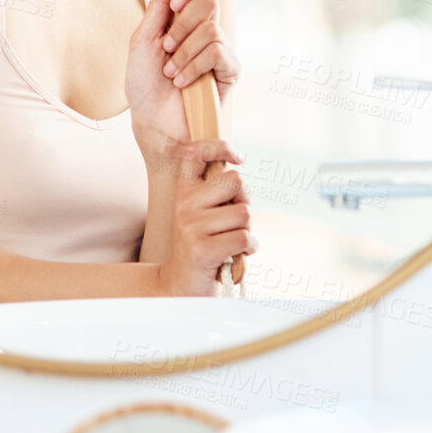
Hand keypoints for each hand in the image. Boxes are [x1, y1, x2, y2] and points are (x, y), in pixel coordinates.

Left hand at [127, 0, 236, 167]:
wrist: (153, 123)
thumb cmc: (145, 85)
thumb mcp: (143, 41)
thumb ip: (157, 7)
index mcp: (184, 18)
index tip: (175, 3)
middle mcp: (205, 30)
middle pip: (209, 0)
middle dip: (182, 25)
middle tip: (167, 47)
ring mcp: (219, 50)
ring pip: (211, 29)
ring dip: (185, 52)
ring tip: (171, 73)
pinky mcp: (229, 71)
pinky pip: (218, 52)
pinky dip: (195, 65)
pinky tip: (183, 81)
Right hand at [153, 139, 255, 296]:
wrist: (181, 286)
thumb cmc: (203, 246)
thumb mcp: (204, 215)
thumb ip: (217, 193)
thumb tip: (238, 168)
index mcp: (183, 192)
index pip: (194, 153)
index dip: (218, 147)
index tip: (238, 157)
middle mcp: (183, 205)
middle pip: (236, 182)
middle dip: (244, 202)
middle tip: (234, 222)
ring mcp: (191, 226)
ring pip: (244, 213)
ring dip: (248, 229)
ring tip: (231, 241)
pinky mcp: (202, 249)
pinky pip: (244, 237)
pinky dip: (250, 247)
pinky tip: (238, 255)